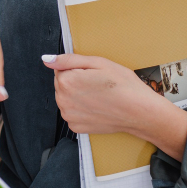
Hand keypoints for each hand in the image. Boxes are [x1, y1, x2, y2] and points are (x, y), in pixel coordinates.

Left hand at [42, 54, 186, 159]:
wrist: (140, 112)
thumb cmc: (123, 85)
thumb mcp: (98, 63)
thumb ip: (69, 60)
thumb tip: (46, 59)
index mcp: (66, 81)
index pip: (61, 69)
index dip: (78, 69)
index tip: (93, 74)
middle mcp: (63, 101)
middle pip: (62, 84)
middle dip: (75, 81)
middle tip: (98, 84)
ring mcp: (69, 116)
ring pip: (66, 98)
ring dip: (77, 95)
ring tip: (99, 96)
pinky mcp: (76, 127)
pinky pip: (72, 112)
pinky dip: (81, 109)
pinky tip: (97, 107)